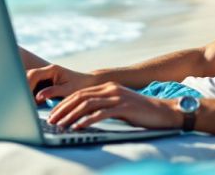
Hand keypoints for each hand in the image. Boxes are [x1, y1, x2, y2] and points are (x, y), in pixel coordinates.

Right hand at [25, 64, 98, 103]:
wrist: (87, 83)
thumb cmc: (80, 85)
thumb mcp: (68, 90)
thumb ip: (53, 92)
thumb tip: (38, 96)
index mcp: (52, 70)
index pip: (34, 75)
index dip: (27, 85)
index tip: (25, 97)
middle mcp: (46, 72)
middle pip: (28, 76)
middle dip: (24, 88)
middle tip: (23, 102)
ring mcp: (44, 77)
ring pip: (29, 82)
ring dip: (27, 92)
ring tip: (27, 104)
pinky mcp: (44, 84)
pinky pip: (33, 88)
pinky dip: (31, 95)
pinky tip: (32, 103)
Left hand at [47, 82, 181, 129]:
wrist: (163, 112)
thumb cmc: (140, 112)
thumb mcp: (118, 105)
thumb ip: (103, 107)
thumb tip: (83, 117)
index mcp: (107, 87)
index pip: (79, 93)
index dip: (63, 103)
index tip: (52, 114)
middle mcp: (110, 89)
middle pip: (79, 97)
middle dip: (62, 109)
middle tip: (51, 120)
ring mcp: (117, 96)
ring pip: (87, 104)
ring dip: (71, 115)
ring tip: (61, 125)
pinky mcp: (124, 106)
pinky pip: (101, 113)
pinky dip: (87, 120)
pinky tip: (78, 127)